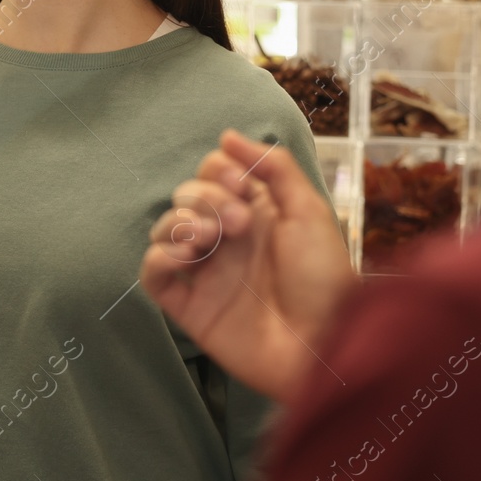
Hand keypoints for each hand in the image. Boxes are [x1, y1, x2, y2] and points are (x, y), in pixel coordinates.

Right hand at [140, 132, 357, 403]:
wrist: (326, 345)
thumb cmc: (325, 278)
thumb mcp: (309, 210)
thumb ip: (273, 167)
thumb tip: (227, 135)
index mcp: (254, 212)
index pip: (212, 174)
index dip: (218, 171)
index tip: (239, 185)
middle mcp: (226, 239)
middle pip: (186, 196)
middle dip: (205, 200)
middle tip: (237, 225)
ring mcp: (206, 273)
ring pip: (165, 230)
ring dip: (180, 223)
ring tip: (209, 241)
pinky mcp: (190, 307)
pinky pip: (154, 274)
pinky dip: (159, 258)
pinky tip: (185, 257)